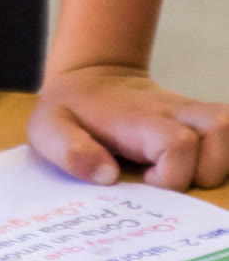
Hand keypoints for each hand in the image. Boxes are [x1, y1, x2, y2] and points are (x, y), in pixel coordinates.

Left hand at [30, 65, 228, 188]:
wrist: (90, 77)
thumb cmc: (69, 109)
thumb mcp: (49, 127)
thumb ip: (68, 150)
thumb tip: (107, 176)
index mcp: (137, 118)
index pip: (177, 142)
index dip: (171, 175)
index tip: (146, 184)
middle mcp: (173, 111)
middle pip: (219, 129)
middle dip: (203, 171)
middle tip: (168, 181)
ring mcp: (190, 112)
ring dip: (220, 160)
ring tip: (187, 175)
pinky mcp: (199, 119)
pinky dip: (223, 154)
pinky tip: (199, 168)